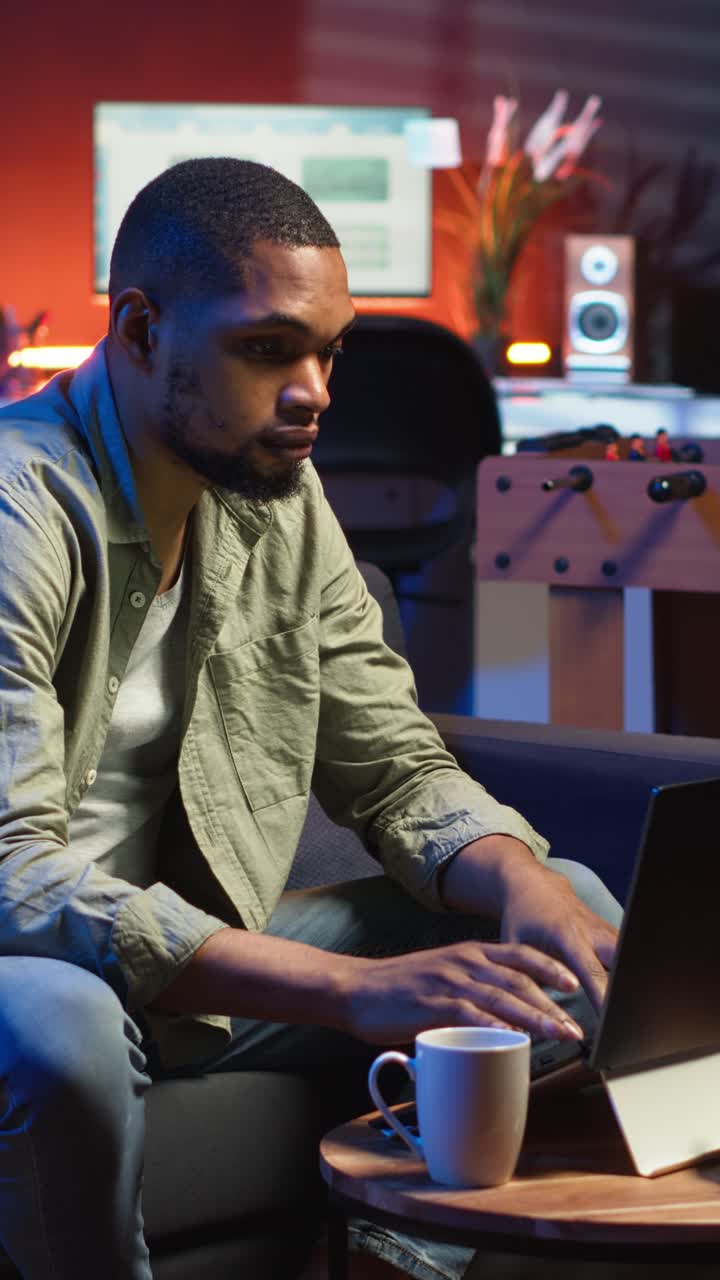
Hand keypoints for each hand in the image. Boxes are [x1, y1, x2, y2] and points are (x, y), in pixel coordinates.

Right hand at [340, 940, 585, 1045]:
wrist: (356, 989)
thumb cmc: (400, 988)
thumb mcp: (443, 975)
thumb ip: (473, 986)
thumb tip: (506, 1011)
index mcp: (469, 953)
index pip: (520, 955)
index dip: (550, 968)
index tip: (575, 984)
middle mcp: (464, 962)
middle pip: (519, 980)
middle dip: (552, 1004)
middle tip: (576, 1026)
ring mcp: (449, 983)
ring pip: (502, 998)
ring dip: (535, 1017)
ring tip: (559, 1034)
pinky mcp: (433, 1005)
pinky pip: (471, 1015)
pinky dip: (495, 1027)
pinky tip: (513, 1039)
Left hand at [440, 836, 618, 1011]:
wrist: (533, 884)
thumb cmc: (522, 917)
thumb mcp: (515, 945)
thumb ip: (525, 977)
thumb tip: (529, 1014)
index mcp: (567, 933)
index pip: (591, 970)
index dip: (603, 995)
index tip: (610, 1017)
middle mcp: (591, 930)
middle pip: (621, 960)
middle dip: (627, 988)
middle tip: (629, 1017)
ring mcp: (604, 928)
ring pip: (627, 955)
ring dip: (630, 980)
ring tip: (635, 1010)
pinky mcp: (610, 931)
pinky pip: (625, 952)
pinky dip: (628, 971)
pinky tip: (632, 993)